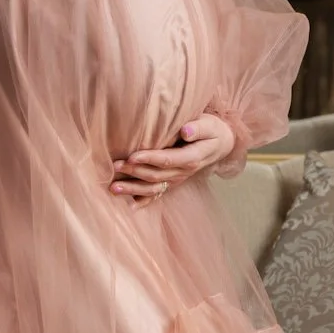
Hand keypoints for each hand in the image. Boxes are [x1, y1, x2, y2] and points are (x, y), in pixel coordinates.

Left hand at [109, 113, 235, 207]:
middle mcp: (183, 172)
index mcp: (192, 158)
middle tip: (116, 166)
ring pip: (153, 187)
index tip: (132, 156)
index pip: (168, 160)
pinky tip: (130, 207)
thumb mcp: (209, 125)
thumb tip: (185, 131)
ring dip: (133, 189)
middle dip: (135, 172)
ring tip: (113, 188)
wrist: (220, 144)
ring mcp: (177, 179)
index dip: (150, 159)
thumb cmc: (212, 130)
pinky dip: (144, 201)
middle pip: (156, 175)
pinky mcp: (172, 181)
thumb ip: (198, 128)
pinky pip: (158, 194)